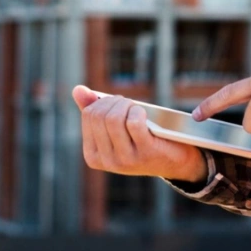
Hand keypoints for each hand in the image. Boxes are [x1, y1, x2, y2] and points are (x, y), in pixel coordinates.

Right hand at [72, 85, 207, 183]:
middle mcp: (107, 161)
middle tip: (128, 103)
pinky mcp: (145, 153)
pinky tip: (143, 113)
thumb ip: (95, 111)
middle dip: (115, 101)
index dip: (103, 102)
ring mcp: (125, 159)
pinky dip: (138, 111)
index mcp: (93, 156)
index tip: (117, 103)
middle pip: (100, 115)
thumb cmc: (141, 140)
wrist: (173, 161)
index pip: (88, 115)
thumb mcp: (115, 128)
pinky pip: (134, 123)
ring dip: (126, 104)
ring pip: (114, 118)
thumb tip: (77, 90)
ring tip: (135, 107)